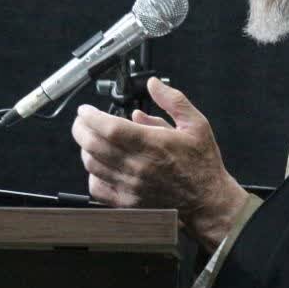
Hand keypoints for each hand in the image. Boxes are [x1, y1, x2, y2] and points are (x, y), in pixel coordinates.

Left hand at [71, 77, 249, 251]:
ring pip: (92, 165)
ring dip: (85, 148)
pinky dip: (92, 174)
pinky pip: (97, 188)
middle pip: (93, 145)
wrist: (207, 201)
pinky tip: (99, 165)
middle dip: (80, 128)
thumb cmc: (202, 164)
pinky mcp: (127, 202)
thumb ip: (172, 101)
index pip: (109, 128)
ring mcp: (130, 186)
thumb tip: (153, 84)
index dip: (91, 116)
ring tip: (90, 139)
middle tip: (82, 121)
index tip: (86, 110)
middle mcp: (138, 166)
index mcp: (153, 145)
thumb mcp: (196, 124)